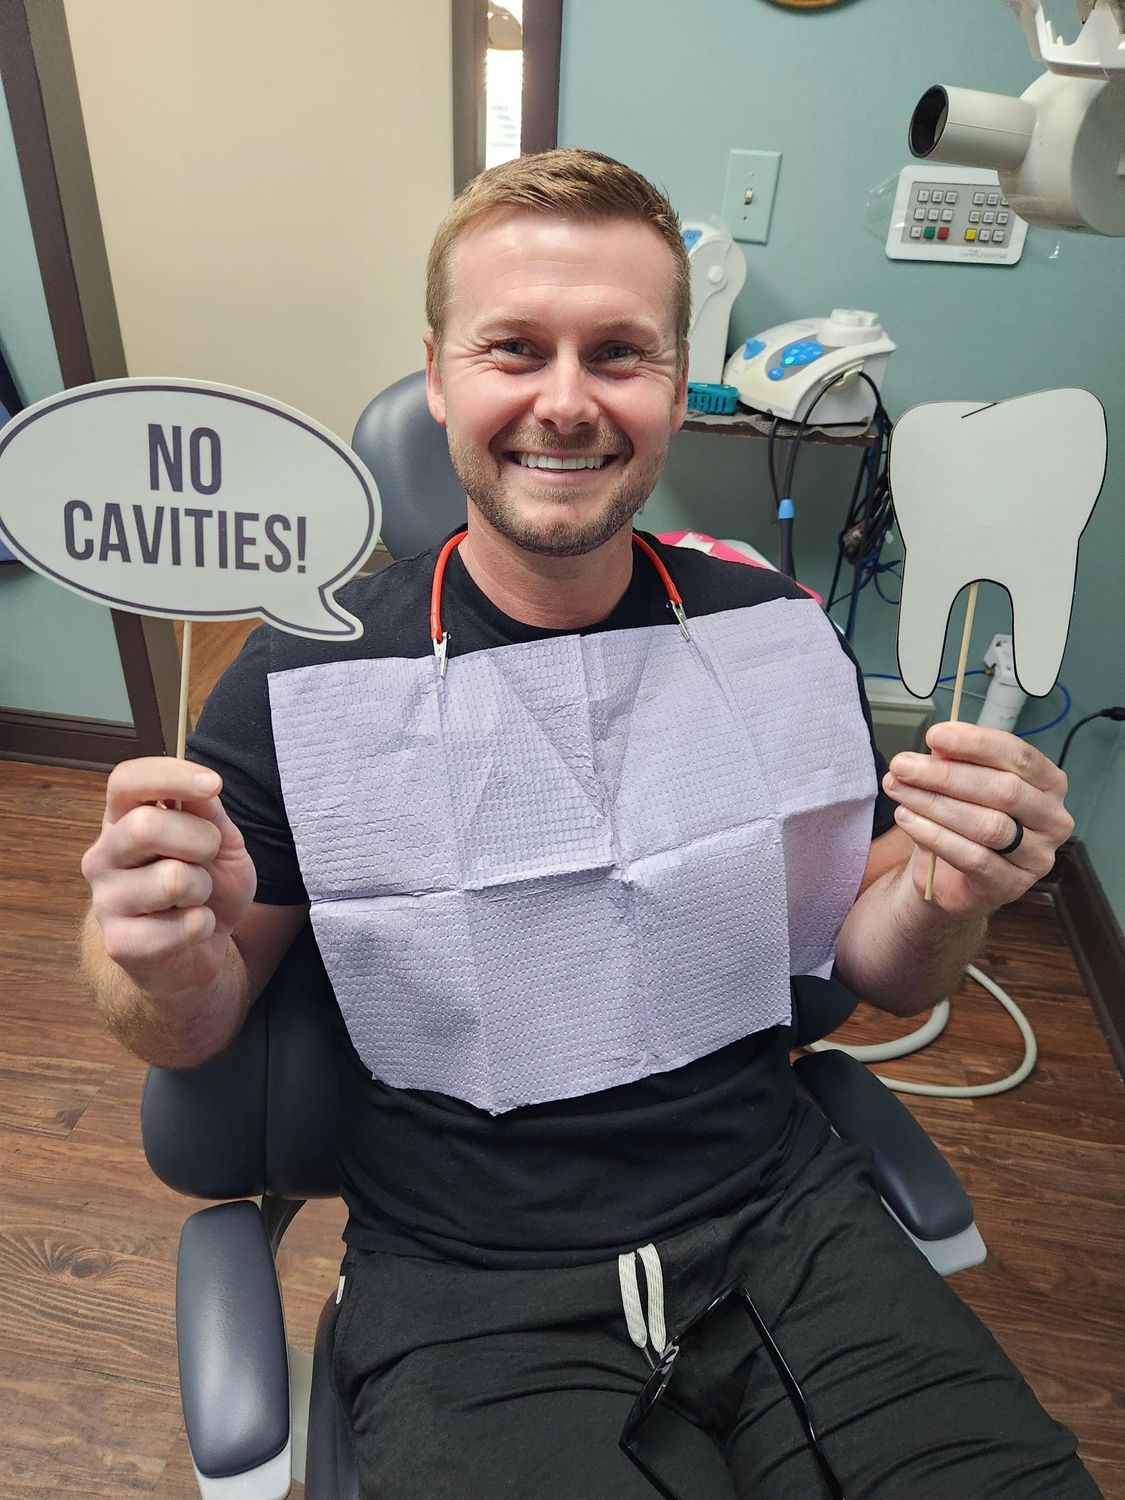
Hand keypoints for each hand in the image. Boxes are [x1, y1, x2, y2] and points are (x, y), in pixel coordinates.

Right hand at [81, 757, 256, 997]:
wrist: (200, 949)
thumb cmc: (206, 884)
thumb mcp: (220, 841)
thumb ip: (208, 812)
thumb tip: (202, 787)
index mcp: (122, 820)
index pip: (125, 781)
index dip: (169, 776)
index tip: (213, 784)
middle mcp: (103, 855)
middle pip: (146, 826)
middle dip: (200, 840)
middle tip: (208, 857)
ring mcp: (105, 900)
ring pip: (172, 879)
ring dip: (204, 888)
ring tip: (196, 897)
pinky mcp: (120, 944)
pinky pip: (184, 925)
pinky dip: (204, 925)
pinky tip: (190, 928)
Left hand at [881, 721, 1072, 919]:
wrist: (950, 877)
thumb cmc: (962, 821)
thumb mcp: (959, 785)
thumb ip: (955, 763)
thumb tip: (938, 744)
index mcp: (1049, 784)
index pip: (1019, 756)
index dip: (976, 743)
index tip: (934, 736)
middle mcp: (1053, 820)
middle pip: (1004, 790)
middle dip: (946, 775)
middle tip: (902, 765)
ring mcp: (1037, 857)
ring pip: (988, 825)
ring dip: (935, 803)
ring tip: (898, 790)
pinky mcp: (1010, 885)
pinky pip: (972, 857)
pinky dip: (934, 835)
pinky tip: (907, 818)